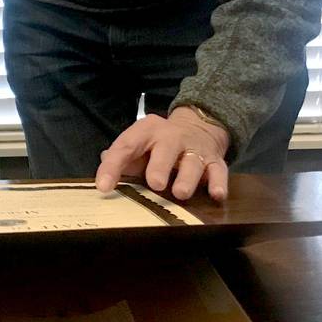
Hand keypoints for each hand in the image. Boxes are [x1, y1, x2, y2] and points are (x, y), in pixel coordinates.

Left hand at [95, 108, 230, 202]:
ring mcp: (194, 149)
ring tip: (181, 193)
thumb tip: (103, 172)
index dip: (113, 166)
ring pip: (192, 162)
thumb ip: (122, 159)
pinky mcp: (215, 160)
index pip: (126, 146)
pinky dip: (218, 183)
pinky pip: (219, 171)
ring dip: (187, 178)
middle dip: (159, 166)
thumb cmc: (159, 144)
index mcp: (147, 131)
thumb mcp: (139, 144)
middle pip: (165, 150)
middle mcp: (171, 137)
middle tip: (155, 183)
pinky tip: (216, 195)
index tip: (103, 186)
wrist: (199, 126)